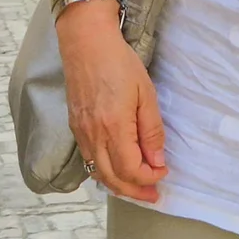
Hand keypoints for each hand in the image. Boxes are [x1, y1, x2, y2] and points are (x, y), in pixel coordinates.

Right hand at [58, 6, 166, 202]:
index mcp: (113, 128)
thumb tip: (157, 160)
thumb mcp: (146, 93)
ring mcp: (81, 133)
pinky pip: (89, 160)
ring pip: (98, 173)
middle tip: (153, 195)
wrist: (85, 43)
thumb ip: (151, 130)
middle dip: (135, 191)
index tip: (164, 171)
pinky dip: (104, 172)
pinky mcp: (75, 127)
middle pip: (113, 179)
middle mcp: (93, 136)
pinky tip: (116, 169)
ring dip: (119, 185)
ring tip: (137, 188)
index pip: (131, 170)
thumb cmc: (119, 63)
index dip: (149, 178)